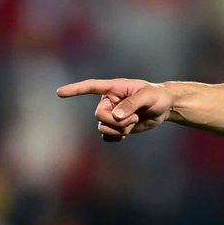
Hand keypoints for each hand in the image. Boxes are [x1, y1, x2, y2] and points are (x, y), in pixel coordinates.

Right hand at [56, 79, 174, 141]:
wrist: (164, 107)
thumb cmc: (157, 96)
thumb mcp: (148, 96)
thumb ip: (132, 104)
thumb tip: (116, 116)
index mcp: (113, 88)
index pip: (90, 87)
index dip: (75, 90)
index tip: (59, 92)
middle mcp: (108, 101)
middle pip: (99, 116)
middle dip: (116, 122)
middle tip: (134, 117)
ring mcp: (111, 114)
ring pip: (102, 128)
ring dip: (120, 129)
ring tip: (134, 122)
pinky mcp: (116, 127)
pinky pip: (107, 137)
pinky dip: (117, 137)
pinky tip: (128, 132)